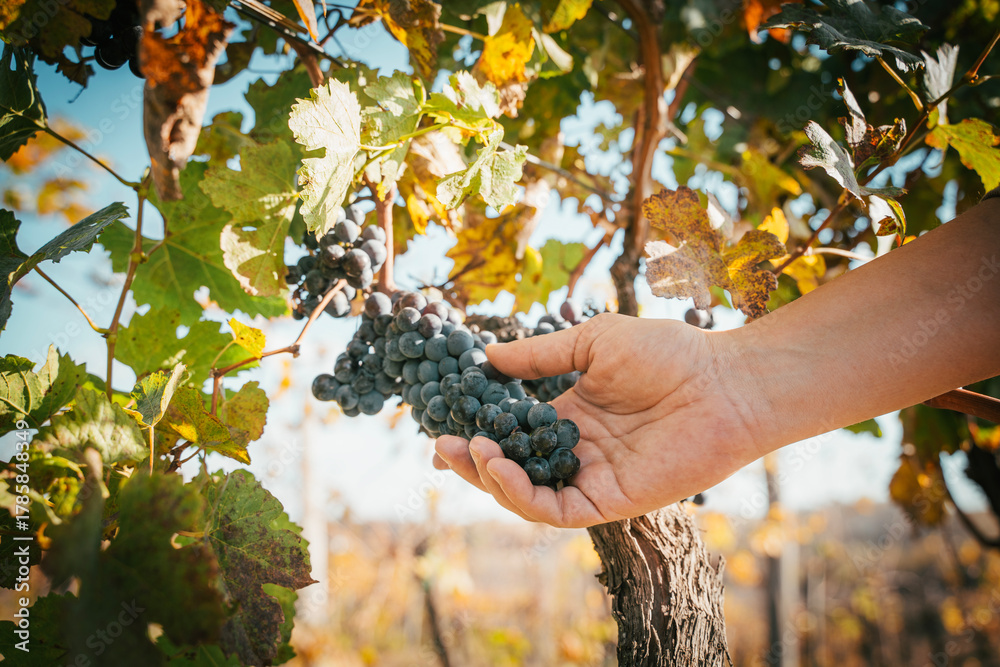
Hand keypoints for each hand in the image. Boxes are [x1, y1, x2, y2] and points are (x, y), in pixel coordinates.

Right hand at [433, 313, 764, 526]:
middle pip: (513, 469)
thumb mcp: (591, 342)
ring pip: (527, 495)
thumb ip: (539, 355)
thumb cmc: (668, 352)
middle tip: (442, 447)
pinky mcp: (610, 501)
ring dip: (491, 478)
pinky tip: (501, 466)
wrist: (724, 381)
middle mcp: (578, 451)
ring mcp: (593, 478)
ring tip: (469, 450)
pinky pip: (555, 509)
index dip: (478, 432)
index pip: (514, 432)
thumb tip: (486, 356)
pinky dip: (522, 493)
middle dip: (473, 461)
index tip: (442, 424)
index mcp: (572, 415)